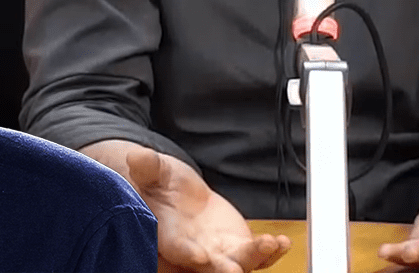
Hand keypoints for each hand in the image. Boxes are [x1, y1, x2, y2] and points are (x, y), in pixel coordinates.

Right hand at [125, 147, 290, 272]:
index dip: (186, 253)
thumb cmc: (158, 184)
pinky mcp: (236, 248)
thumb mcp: (152, 171)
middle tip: (234, 270)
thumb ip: (147, 167)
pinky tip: (281, 242)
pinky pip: (256, 256)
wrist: (177, 195)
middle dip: (223, 270)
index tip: (199, 256)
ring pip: (236, 263)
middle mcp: (192, 252)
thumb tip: (137, 158)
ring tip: (268, 243)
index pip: (175, 248)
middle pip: (208, 267)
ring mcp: (217, 254)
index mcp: (167, 234)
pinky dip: (269, 252)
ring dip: (253, 258)